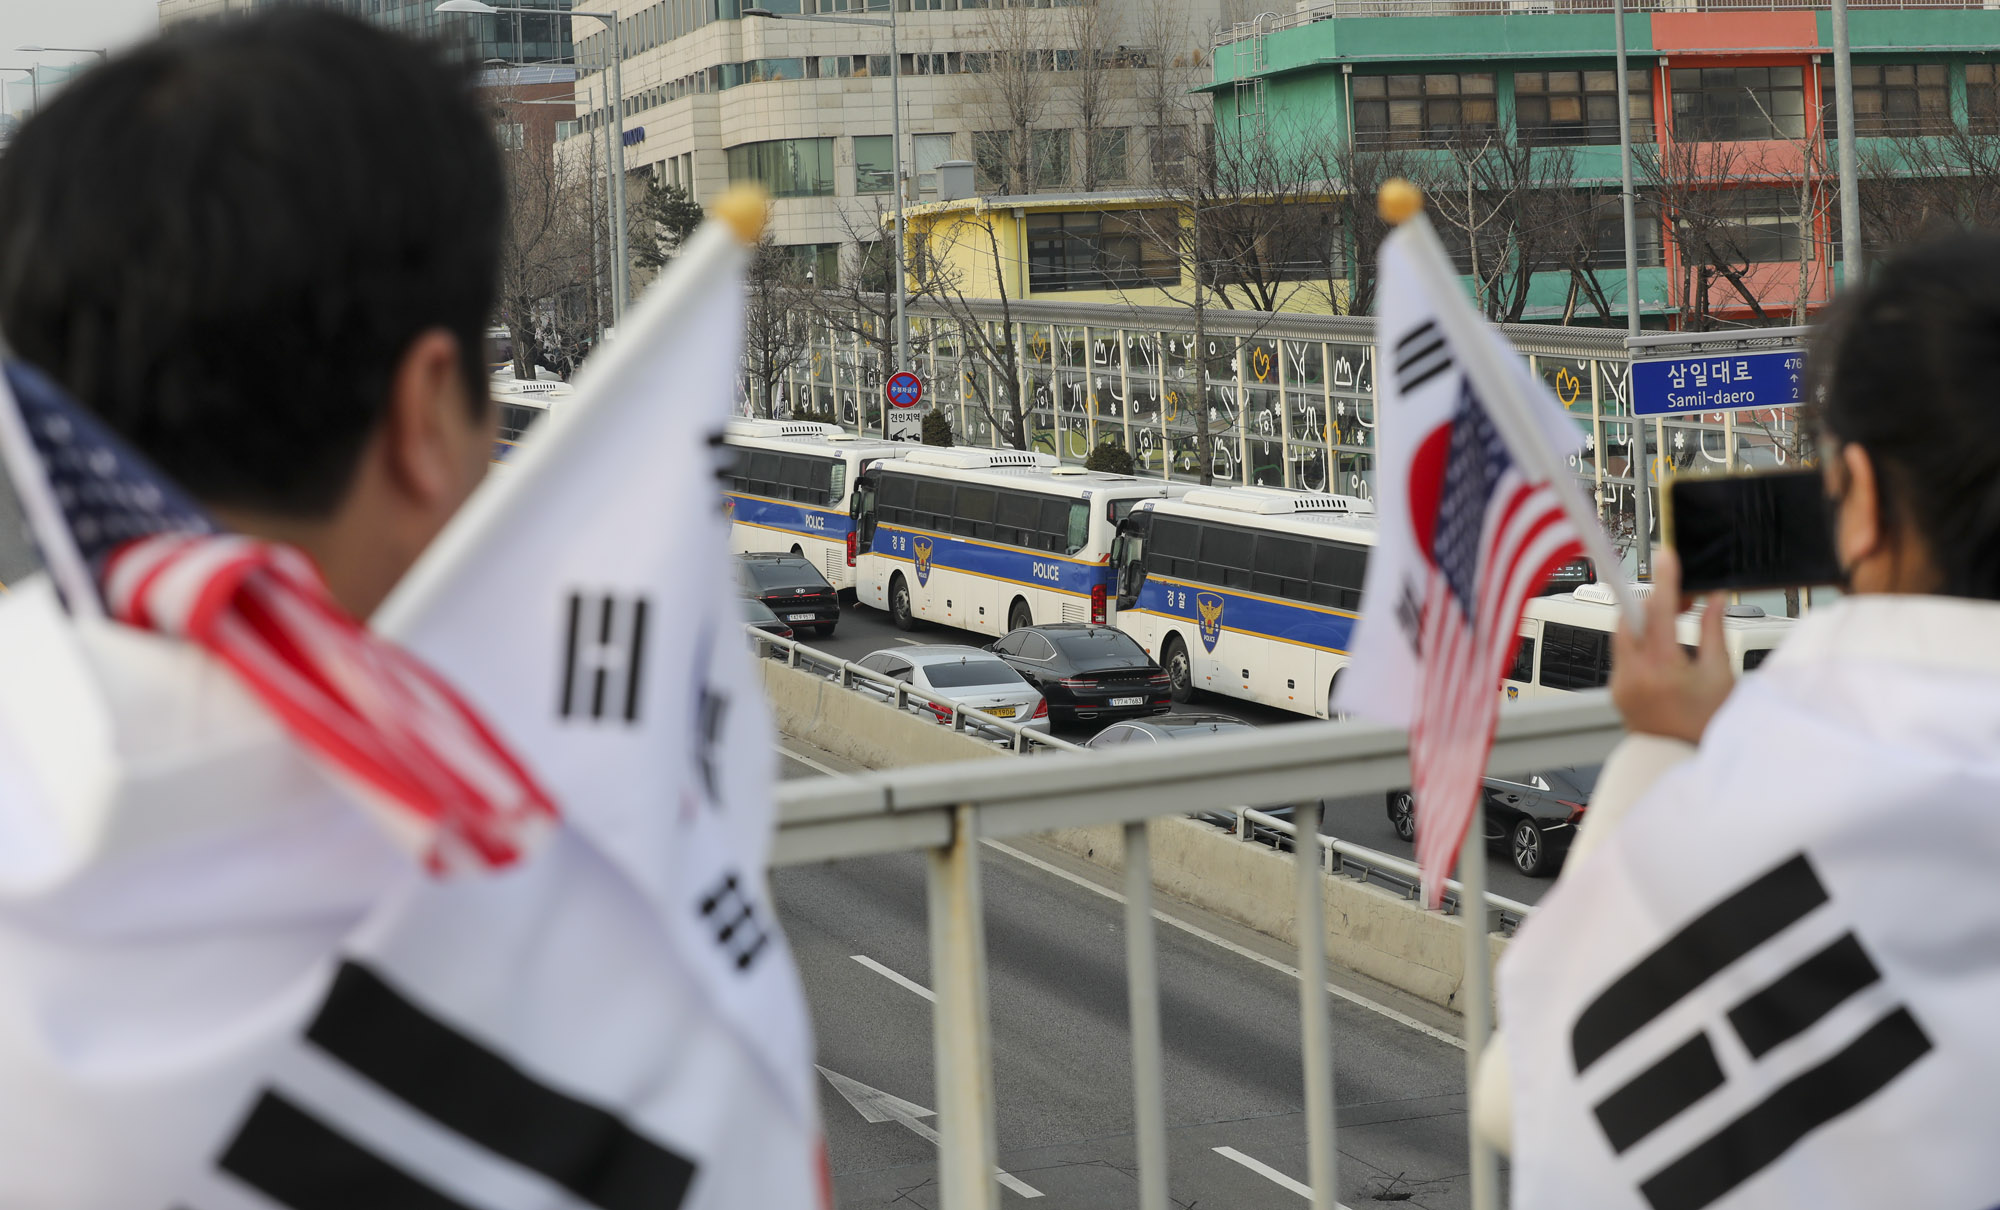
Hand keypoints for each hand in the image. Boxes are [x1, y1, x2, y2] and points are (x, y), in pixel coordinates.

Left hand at [1610, 549, 1733, 744]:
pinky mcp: (1616, 690)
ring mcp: (1620, 683)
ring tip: (1674, 621)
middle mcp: (1632, 674)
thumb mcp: (1720, 676)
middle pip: (1630, 618)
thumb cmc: (1705, 727)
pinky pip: (1622, 654)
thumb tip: (1713, 600)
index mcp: (1660, 669)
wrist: (1682, 762)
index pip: (1656, 610)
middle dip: (1651, 601)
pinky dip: (1639, 643)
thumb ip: (1714, 632)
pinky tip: (1663, 648)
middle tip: (1679, 597)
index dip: (1663, 579)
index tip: (1666, 557)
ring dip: (1644, 621)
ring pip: (1622, 634)